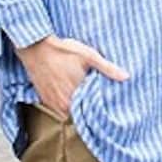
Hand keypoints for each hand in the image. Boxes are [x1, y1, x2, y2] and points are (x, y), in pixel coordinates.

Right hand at [15, 34, 129, 118]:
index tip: (108, 109)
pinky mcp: (45, 100)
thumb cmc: (62, 50)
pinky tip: (71, 94)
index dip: (100, 111)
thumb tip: (126, 77)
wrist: (35, 47)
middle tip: (99, 103)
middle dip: (90, 110)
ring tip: (84, 98)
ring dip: (77, 108)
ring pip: (70, 114)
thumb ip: (107, 68)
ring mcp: (52, 104)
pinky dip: (66, 105)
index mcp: (76, 96)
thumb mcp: (88, 56)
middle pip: (81, 115)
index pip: (92, 114)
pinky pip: (59, 110)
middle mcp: (63, 105)